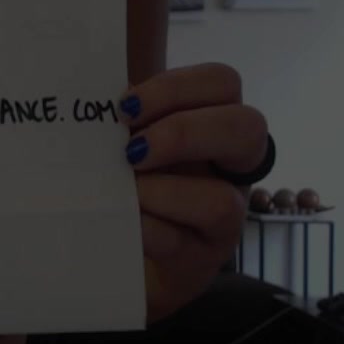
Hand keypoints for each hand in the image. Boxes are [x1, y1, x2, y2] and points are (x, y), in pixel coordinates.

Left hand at [120, 63, 268, 321]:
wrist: (121, 252)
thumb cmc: (130, 181)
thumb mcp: (131, 140)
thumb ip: (126, 118)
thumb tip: (96, 102)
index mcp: (215, 124)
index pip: (222, 83)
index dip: (177, 87)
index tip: (126, 106)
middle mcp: (232, 168)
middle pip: (246, 129)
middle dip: (183, 133)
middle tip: (131, 150)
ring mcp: (225, 218)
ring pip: (222, 200)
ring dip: (162, 191)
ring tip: (124, 190)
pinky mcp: (200, 260)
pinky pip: (179, 243)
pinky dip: (144, 228)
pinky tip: (119, 220)